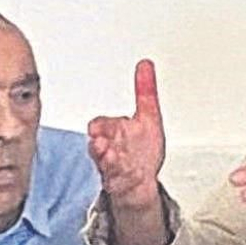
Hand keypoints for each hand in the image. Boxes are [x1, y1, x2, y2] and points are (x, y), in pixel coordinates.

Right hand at [88, 60, 165, 210]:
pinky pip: (114, 177)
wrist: (139, 180)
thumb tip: (145, 64)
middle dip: (99, 142)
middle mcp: (110, 147)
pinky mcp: (117, 181)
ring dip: (104, 158)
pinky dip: (115, 172)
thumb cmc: (141, 149)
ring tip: (105, 154)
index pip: (101, 125)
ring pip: (104, 161)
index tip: (96, 129)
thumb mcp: (149, 117)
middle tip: (99, 141)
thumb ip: (145, 92)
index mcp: (114, 130)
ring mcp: (113, 165)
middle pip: (99, 144)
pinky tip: (118, 169)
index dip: (100, 127)